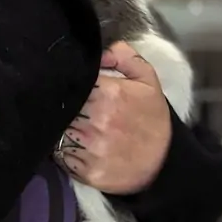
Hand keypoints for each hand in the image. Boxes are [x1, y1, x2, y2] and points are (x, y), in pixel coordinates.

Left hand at [56, 41, 171, 194]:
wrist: (165, 163)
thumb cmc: (150, 117)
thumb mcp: (146, 79)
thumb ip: (123, 55)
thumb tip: (99, 50)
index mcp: (108, 93)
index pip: (70, 80)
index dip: (63, 80)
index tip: (64, 82)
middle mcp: (96, 120)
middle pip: (60, 104)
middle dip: (58, 102)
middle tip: (61, 101)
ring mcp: (90, 147)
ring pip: (56, 129)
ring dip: (57, 124)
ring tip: (64, 121)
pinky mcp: (86, 171)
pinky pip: (60, 154)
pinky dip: (60, 148)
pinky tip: (71, 143)